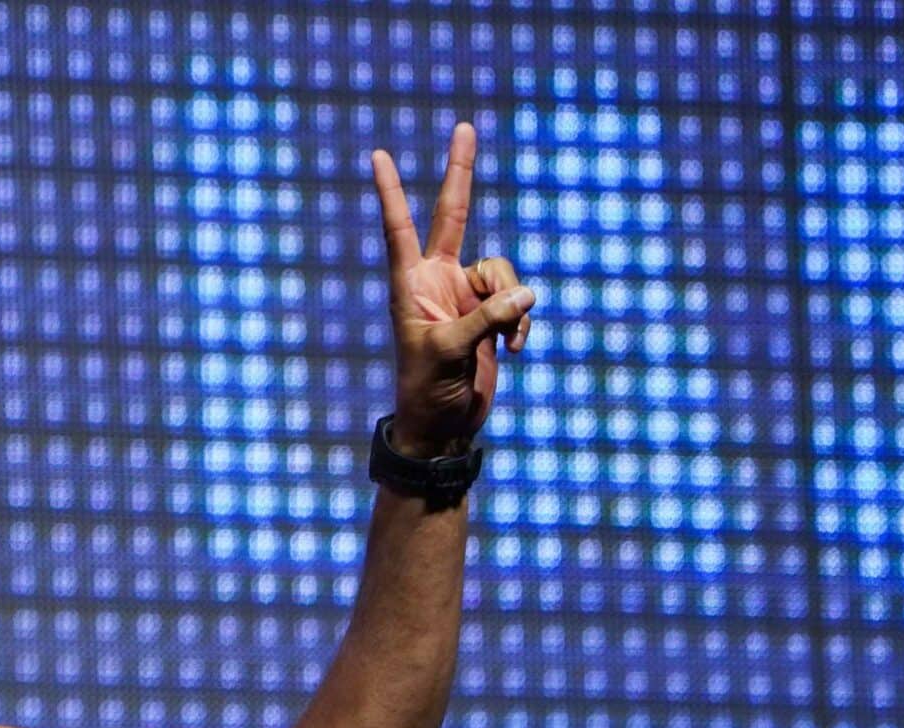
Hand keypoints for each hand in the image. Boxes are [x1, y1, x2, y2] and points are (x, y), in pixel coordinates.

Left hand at [369, 123, 534, 450]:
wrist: (444, 425)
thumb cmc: (428, 391)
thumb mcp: (451, 353)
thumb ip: (487, 318)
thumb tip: (527, 292)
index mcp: (411, 285)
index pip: (400, 228)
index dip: (391, 192)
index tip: (376, 156)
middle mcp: (437, 281)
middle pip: (454, 214)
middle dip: (461, 172)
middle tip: (463, 126)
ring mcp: (465, 294)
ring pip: (503, 269)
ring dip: (512, 303)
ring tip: (507, 342)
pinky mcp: (490, 313)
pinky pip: (518, 298)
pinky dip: (522, 323)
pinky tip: (515, 352)